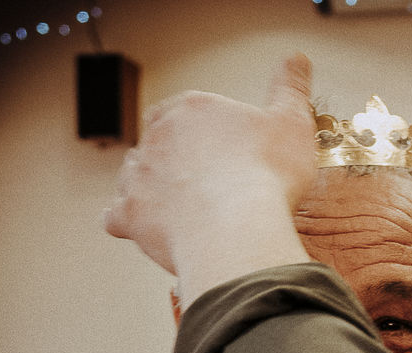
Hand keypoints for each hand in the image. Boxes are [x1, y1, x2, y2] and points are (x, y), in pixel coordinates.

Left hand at [104, 54, 314, 285]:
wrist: (238, 230)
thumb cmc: (265, 179)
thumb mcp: (292, 124)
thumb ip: (291, 90)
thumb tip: (296, 62)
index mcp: (193, 110)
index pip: (184, 110)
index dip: (199, 130)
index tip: (216, 148)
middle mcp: (159, 138)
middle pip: (156, 140)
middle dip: (172, 156)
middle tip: (199, 176)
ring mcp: (140, 176)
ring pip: (131, 173)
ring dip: (147, 185)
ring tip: (173, 202)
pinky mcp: (131, 215)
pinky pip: (115, 217)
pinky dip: (124, 221)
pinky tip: (139, 226)